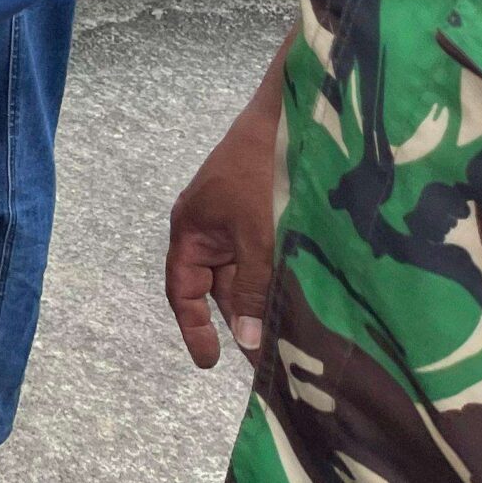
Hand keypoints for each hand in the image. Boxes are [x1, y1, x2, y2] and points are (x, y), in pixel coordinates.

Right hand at [166, 93, 279, 368]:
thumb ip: (251, 288)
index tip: (210, 363)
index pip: (183, 290)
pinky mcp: (258, 214)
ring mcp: (233, 221)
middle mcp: (207, 229)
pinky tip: (298, 298)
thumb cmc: (260, 175)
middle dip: (240, 320)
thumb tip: (247, 338)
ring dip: (262, 300)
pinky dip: (275, 279)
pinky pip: (261, 258)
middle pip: (217, 286)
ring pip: (243, 273)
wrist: (285, 119)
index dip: (194, 327)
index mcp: (190, 232)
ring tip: (289, 335)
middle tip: (269, 359)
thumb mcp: (256, 238)